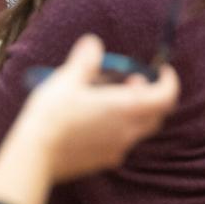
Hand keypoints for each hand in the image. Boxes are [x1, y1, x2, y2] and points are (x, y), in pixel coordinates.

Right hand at [16, 34, 179, 183]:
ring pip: (140, 129)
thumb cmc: (53, 115)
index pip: (167, 96)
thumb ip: (86, 60)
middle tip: (133, 81)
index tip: (163, 71)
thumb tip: (93, 43)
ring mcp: (118, 149)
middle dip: (151, 94)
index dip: (169, 81)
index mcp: (128, 108)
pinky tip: (96, 121)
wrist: (35, 155)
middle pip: (157, 113)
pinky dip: (120, 128)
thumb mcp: (68, 79)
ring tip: (110, 98)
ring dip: (135, 111)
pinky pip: (122, 142)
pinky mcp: (105, 161)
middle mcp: (129, 131)